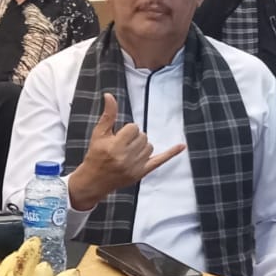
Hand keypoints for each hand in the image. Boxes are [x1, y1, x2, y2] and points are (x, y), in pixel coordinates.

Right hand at [68, 94, 184, 211]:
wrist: (94, 180)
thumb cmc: (95, 155)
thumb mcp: (98, 134)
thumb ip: (108, 115)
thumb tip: (110, 95)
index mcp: (115, 146)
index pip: (133, 128)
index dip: (126, 131)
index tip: (118, 137)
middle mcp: (126, 158)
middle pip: (143, 137)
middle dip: (133, 138)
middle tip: (122, 146)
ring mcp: (135, 167)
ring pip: (149, 146)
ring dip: (141, 146)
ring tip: (128, 152)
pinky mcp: (141, 173)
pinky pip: (160, 161)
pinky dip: (171, 153)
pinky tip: (181, 146)